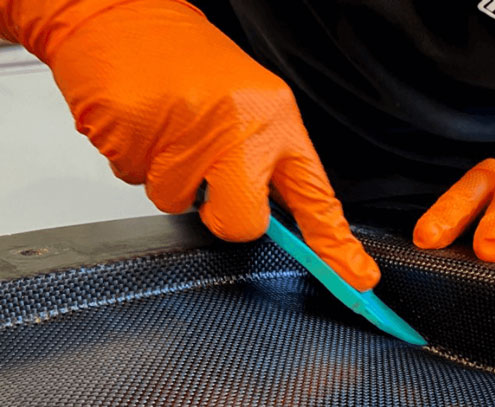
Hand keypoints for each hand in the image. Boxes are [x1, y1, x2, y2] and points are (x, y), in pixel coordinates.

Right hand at [1, 0, 379, 289]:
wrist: (121, 15)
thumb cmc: (188, 63)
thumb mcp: (248, 104)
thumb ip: (260, 162)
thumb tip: (262, 220)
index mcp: (275, 120)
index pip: (314, 193)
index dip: (335, 243)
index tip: (358, 278)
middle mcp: (238, 126)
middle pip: (242, 221)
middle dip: (222, 216)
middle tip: (208, 178)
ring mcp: (185, 130)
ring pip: (178, 202)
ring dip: (168, 176)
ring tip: (167, 127)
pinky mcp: (135, 133)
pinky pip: (135, 179)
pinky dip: (135, 159)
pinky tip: (141, 122)